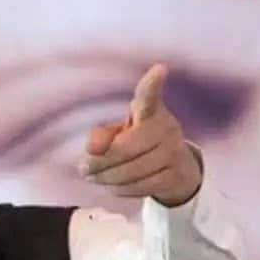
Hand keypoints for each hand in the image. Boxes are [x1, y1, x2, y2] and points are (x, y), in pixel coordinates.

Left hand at [78, 63, 201, 206]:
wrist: (176, 168)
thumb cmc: (138, 143)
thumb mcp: (119, 134)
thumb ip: (102, 137)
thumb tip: (93, 148)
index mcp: (150, 110)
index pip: (149, 96)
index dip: (152, 84)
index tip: (159, 69)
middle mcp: (166, 127)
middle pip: (124, 149)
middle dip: (99, 163)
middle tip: (83, 169)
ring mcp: (174, 151)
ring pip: (130, 172)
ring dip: (106, 179)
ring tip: (94, 178)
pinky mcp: (176, 174)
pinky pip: (139, 187)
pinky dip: (121, 190)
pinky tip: (114, 186)